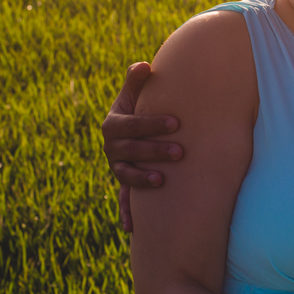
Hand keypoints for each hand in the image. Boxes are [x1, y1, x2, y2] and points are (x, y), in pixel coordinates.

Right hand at [102, 62, 184, 231]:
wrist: (135, 129)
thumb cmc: (141, 107)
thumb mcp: (135, 95)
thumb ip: (137, 81)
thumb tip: (144, 65)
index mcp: (113, 124)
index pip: (131, 124)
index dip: (152, 124)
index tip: (177, 123)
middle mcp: (112, 147)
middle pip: (131, 150)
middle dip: (154, 151)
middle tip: (181, 152)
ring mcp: (117, 167)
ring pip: (127, 175)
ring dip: (142, 180)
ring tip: (162, 181)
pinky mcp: (125, 184)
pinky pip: (124, 199)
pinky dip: (126, 212)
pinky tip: (132, 227)